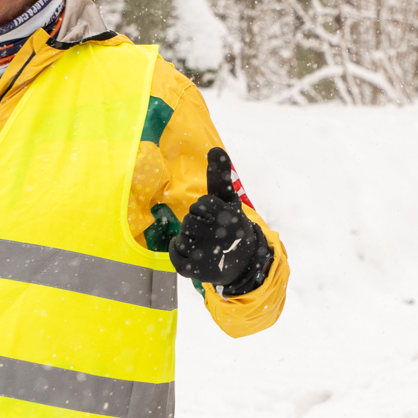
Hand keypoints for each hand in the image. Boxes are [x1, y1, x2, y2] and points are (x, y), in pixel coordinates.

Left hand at [169, 147, 272, 296]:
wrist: (242, 263)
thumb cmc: (231, 225)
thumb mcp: (228, 200)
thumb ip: (220, 175)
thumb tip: (215, 147)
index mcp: (231, 216)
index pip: (202, 204)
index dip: (206, 209)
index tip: (218, 218)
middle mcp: (222, 236)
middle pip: (190, 220)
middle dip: (198, 224)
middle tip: (212, 233)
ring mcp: (209, 254)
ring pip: (183, 237)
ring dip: (189, 239)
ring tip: (205, 244)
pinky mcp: (197, 270)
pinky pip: (175, 253)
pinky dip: (180, 253)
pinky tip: (195, 254)